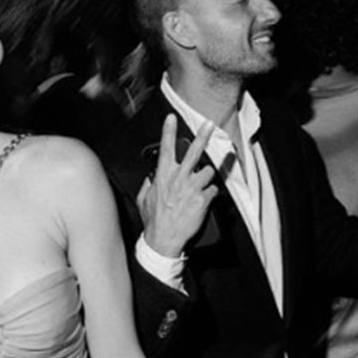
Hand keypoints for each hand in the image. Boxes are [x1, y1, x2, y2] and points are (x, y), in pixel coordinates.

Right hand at [138, 114, 218, 256]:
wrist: (163, 240)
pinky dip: (210, 195)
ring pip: (208, 172)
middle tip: (209, 124)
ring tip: (200, 186)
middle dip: (203, 136)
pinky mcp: (203, 199)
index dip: (168, 131)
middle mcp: (179, 178)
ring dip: (207, 178)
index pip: (165, 148)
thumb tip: (150, 179)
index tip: (171, 118)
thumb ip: (148, 185)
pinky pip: (213, 190)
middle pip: (194, 152)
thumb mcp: (144, 199)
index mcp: (163, 176)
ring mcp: (192, 188)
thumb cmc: (154, 221)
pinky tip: (202, 202)